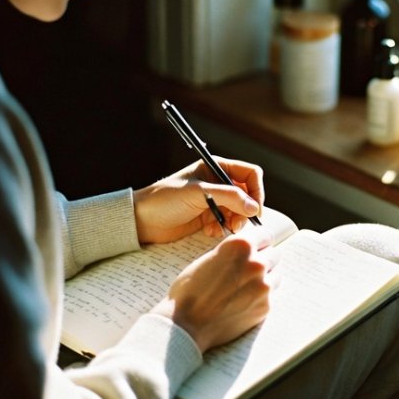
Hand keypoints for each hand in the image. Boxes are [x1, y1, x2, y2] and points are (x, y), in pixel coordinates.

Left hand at [133, 159, 263, 244]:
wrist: (142, 220)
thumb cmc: (165, 199)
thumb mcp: (198, 193)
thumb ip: (228, 197)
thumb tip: (254, 208)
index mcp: (216, 168)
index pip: (250, 174)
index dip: (256, 191)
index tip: (254, 209)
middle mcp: (218, 183)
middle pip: (248, 195)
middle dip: (245, 211)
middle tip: (236, 224)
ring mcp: (214, 200)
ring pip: (239, 211)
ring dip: (235, 221)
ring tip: (221, 228)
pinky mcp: (208, 217)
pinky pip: (227, 222)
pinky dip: (223, 228)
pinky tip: (209, 231)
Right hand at [154, 229, 276, 352]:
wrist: (186, 325)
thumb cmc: (189, 291)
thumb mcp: (207, 259)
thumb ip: (230, 253)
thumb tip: (245, 251)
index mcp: (240, 246)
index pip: (265, 235)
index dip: (259, 241)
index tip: (257, 246)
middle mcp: (256, 263)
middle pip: (274, 254)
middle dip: (263, 259)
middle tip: (248, 269)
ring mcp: (263, 286)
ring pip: (275, 274)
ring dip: (264, 278)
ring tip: (244, 287)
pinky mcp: (265, 306)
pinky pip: (270, 296)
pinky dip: (260, 297)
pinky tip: (242, 302)